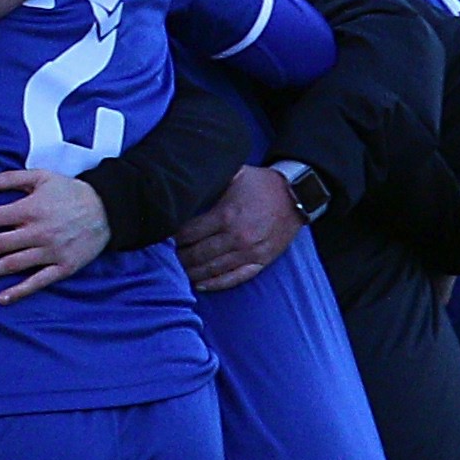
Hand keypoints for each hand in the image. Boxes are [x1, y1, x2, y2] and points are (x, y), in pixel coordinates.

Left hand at [0, 169, 110, 301]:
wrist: (111, 208)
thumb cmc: (71, 191)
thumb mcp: (42, 177)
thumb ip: (10, 179)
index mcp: (28, 208)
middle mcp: (36, 231)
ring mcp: (50, 250)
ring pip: (12, 264)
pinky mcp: (64, 266)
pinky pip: (40, 281)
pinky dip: (21, 290)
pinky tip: (2, 298)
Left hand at [176, 162, 306, 291]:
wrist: (299, 194)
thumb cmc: (261, 184)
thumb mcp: (235, 174)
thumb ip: (210, 181)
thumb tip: (183, 180)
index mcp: (226, 215)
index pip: (189, 233)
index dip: (172, 237)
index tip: (161, 238)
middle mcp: (237, 237)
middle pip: (196, 255)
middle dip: (177, 257)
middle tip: (164, 258)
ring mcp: (250, 252)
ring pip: (211, 269)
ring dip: (190, 272)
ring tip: (175, 271)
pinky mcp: (261, 261)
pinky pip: (234, 278)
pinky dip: (215, 284)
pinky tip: (199, 285)